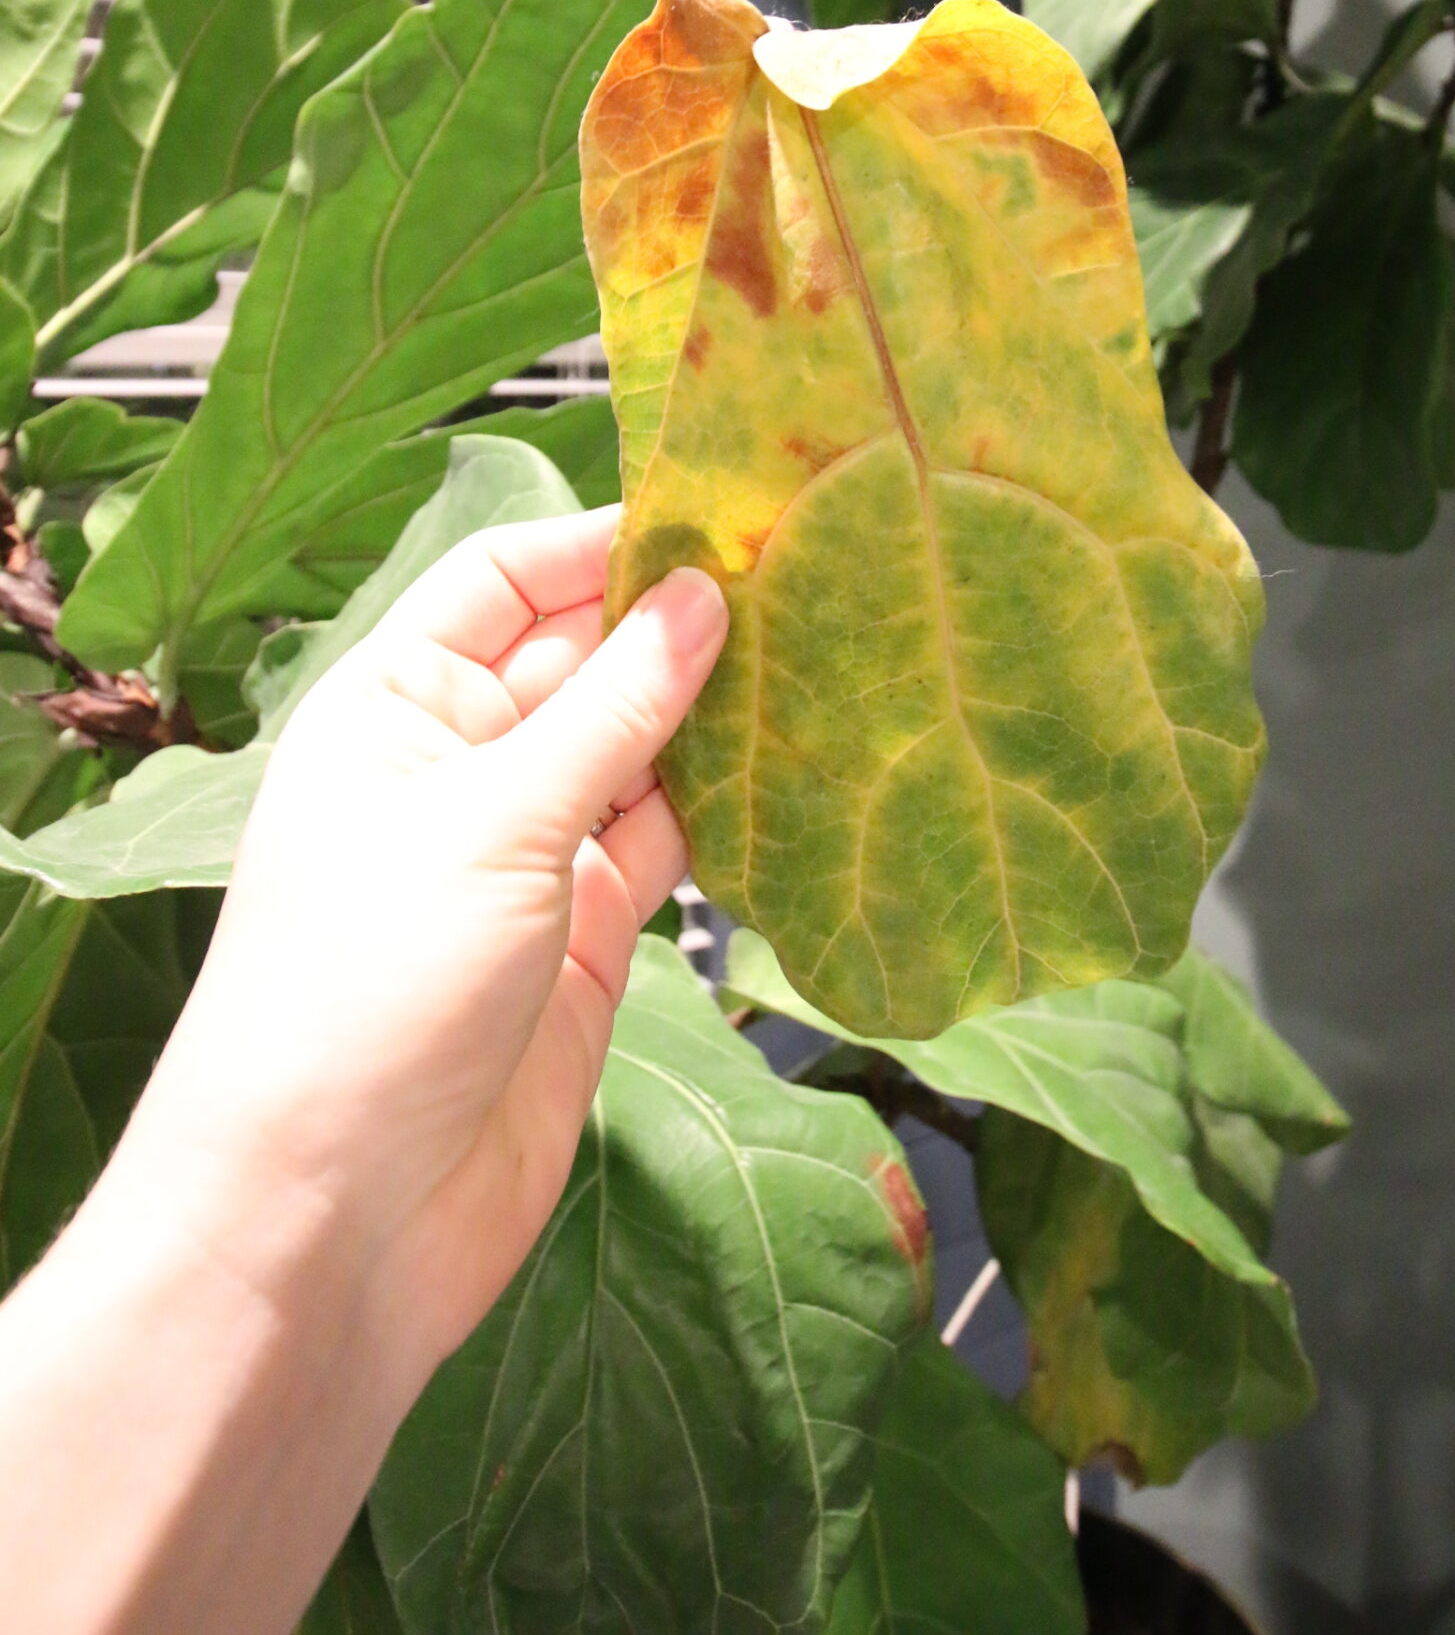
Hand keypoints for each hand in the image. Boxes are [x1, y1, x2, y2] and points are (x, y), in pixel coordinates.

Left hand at [127, 508, 727, 1372]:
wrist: (338, 1224)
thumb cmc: (366, 993)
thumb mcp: (491, 824)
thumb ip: (611, 709)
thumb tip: (704, 595)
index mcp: (394, 706)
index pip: (505, 580)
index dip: (603, 545)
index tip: (723, 517)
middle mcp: (459, 766)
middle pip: (582, 658)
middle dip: (678, 625)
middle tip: (808, 581)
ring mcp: (528, 854)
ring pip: (638, 751)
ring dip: (717, 715)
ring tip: (829, 660)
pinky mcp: (587, 939)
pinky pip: (667, 843)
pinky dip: (728, 810)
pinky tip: (800, 770)